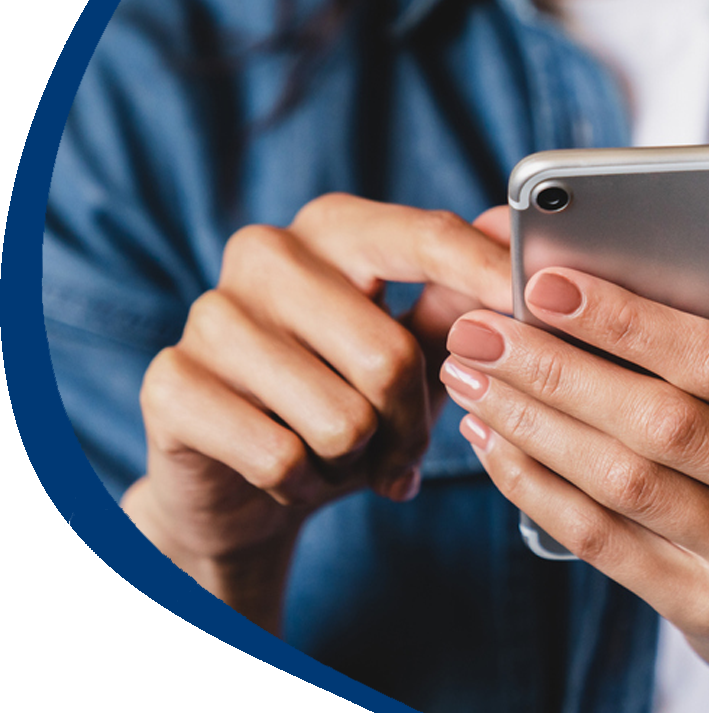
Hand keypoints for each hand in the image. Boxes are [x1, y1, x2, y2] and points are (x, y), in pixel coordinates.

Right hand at [134, 195, 511, 587]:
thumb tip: (514, 234)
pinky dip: (302, 485)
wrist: (243, 483)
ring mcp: (210, 314)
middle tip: (401, 450)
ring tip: (337, 455)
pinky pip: (280, 457)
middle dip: (411, 425)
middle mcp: (266, 253)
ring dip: (356, 461)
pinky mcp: (171, 383)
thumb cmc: (344, 400)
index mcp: (334, 228)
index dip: (485, 274)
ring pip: (340, 418)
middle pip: (389, 355)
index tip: (533, 304)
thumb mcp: (413, 349)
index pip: (425, 237)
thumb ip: (460, 298)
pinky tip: (288, 473)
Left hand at [439, 262, 708, 695]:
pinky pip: (603, 541)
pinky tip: (494, 442)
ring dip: (532, 424)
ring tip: (470, 378)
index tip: (546, 284)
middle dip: (557, 370)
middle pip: (663, 424)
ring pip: (623, 484)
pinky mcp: (707, 612)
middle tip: (480, 332)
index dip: (630, 322)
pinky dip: (536, 486)